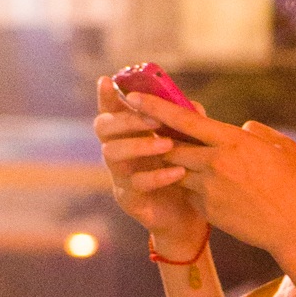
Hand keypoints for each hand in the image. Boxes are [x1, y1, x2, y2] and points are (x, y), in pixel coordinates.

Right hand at [94, 77, 207, 249]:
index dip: (106, 96)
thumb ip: (186, 123)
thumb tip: (192, 106)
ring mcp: (119, 176)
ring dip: (139, 145)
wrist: (189, 215)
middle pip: (103, 129)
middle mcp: (118, 152)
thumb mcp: (188, 143)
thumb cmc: (185, 172)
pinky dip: (157, 176)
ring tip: (167, 144)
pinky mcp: (129, 199)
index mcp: (128, 133)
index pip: (110, 109)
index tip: (107, 80)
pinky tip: (178, 171)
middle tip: (153, 119)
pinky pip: (135, 184)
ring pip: (112, 154)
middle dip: (126, 120)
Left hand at [130, 97, 295, 259]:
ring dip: (174, 165)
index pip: (184, 120)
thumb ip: (257, 132)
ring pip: (176, 171)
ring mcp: (209, 189)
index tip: (133, 97)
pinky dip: (191, 187)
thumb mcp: (283, 147)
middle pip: (170, 146)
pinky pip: (189, 193)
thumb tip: (243, 128)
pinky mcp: (208, 211)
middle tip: (148, 130)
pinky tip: (208, 189)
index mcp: (232, 141)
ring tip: (178, 160)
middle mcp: (215, 163)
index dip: (155, 107)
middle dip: (158, 138)